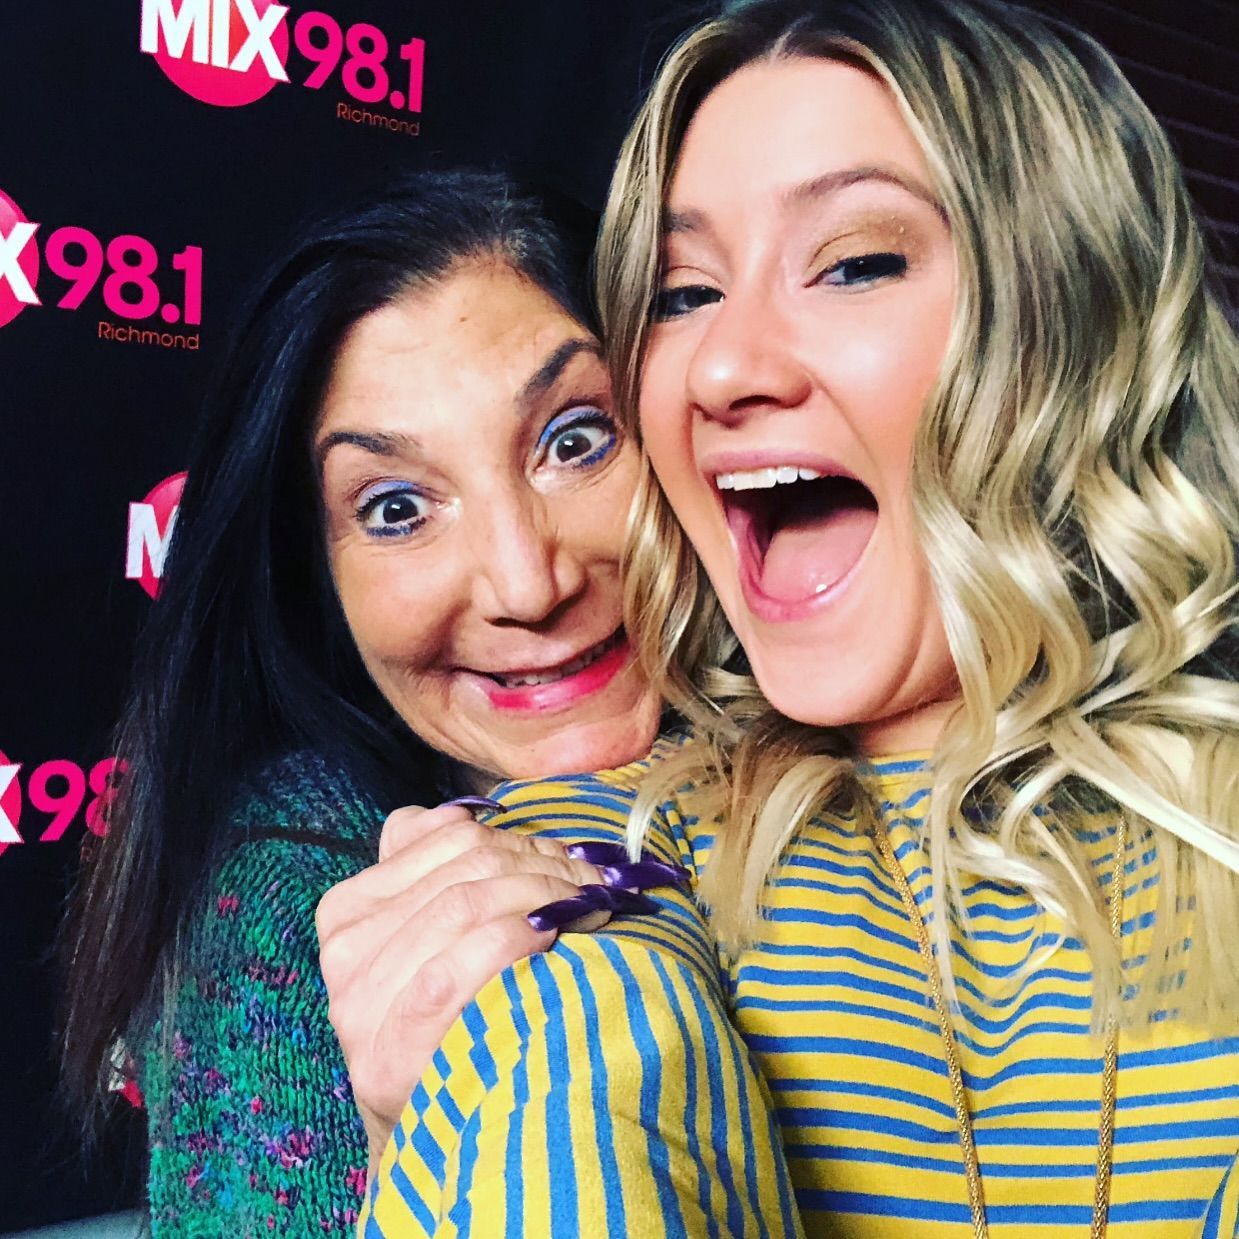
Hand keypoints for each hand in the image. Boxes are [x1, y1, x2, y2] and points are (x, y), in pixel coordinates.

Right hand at [315, 799, 683, 1177]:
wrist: (429, 1128)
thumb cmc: (446, 1019)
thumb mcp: (428, 934)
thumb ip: (436, 866)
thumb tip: (475, 814)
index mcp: (349, 907)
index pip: (450, 838)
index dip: (523, 838)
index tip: (573, 857)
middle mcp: (343, 950)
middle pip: (467, 870)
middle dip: (545, 867)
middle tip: (596, 882)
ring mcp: (358, 1004)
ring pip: (464, 906)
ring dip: (544, 897)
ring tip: (590, 907)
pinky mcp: (385, 1051)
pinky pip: (452, 970)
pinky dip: (511, 941)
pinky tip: (549, 940)